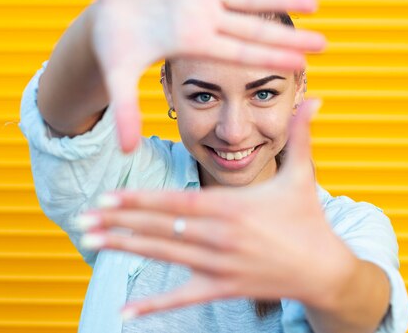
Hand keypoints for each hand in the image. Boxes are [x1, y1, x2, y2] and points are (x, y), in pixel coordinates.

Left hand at [77, 100, 356, 318]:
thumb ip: (301, 135)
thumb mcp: (303, 174)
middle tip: (83, 217)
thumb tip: (315, 97)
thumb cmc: (308, 220)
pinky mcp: (224, 289)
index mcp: (232, 208)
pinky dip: (154, 306)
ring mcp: (220, 266)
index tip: (108, 196)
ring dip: (125, 249)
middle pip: (160, 228)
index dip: (140, 199)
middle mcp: (220, 237)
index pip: (176, 202)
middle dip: (120, 221)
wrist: (324, 270)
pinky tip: (126, 310)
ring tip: (92, 242)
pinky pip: (183, 298)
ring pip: (164, 256)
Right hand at [89, 0, 324, 151]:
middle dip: (288, 37)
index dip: (271, 57)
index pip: (241, 53)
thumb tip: (128, 150)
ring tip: (315, 2)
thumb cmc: (115, 48)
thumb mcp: (119, 76)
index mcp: (195, 44)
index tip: (303, 64)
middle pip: (255, 32)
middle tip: (324, 44)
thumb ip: (126, 110)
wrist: (108, 17)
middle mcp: (206, 21)